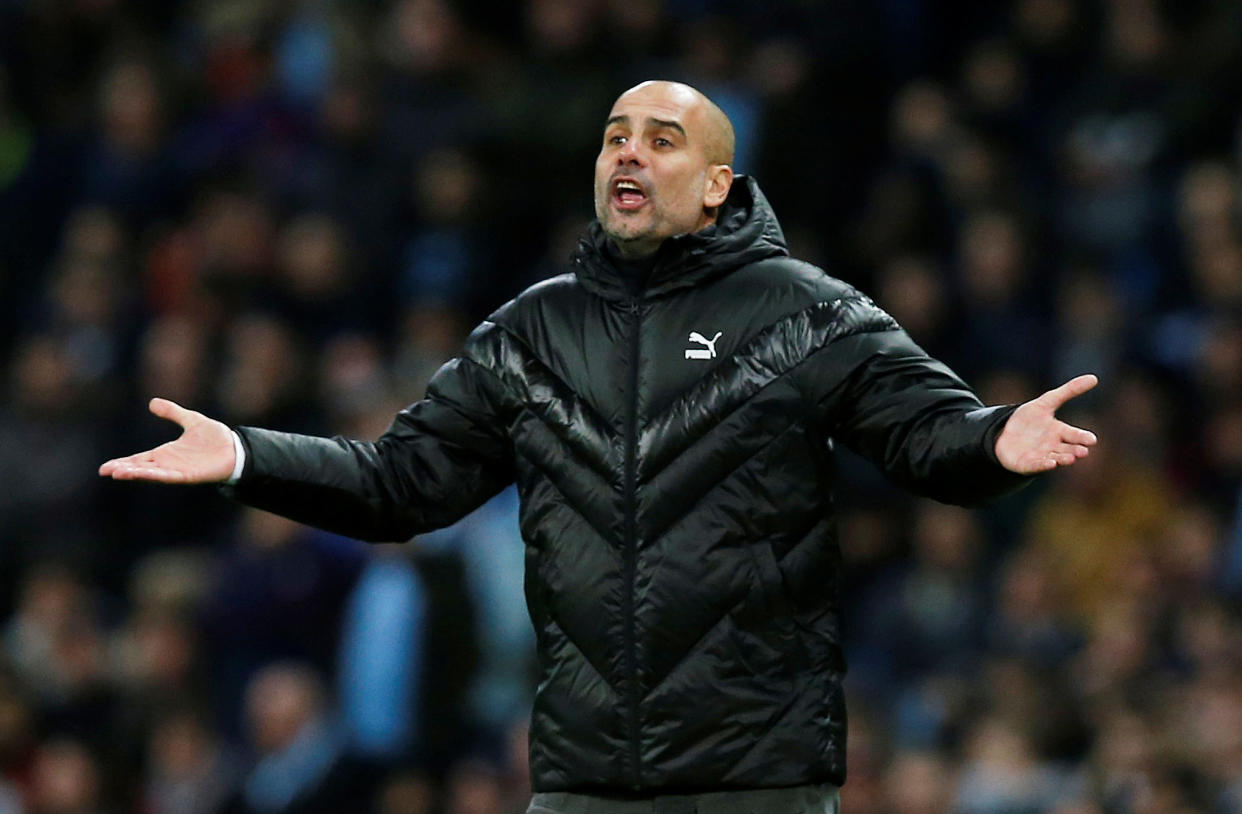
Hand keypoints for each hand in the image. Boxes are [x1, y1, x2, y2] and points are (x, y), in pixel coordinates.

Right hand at [99, 398, 235, 483]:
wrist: (236, 447)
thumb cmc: (215, 438)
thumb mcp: (191, 419)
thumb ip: (173, 412)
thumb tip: (153, 402)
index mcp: (166, 453)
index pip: (140, 459)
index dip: (124, 462)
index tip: (106, 468)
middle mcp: (169, 463)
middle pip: (142, 468)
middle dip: (124, 469)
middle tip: (105, 471)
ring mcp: (179, 470)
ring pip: (153, 473)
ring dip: (136, 474)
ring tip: (118, 473)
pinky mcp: (190, 475)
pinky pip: (170, 476)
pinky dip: (157, 475)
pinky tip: (145, 474)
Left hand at [994, 374, 1098, 473]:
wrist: (1004, 431)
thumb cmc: (1029, 418)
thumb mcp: (1047, 401)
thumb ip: (1069, 391)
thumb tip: (1094, 378)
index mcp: (1060, 432)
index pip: (1074, 435)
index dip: (1082, 437)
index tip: (1092, 440)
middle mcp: (1053, 446)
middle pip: (1067, 449)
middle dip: (1075, 451)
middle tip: (1083, 452)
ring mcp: (1041, 456)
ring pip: (1055, 458)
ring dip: (1062, 459)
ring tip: (1070, 458)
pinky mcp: (1026, 464)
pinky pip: (1036, 465)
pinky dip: (1043, 465)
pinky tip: (1051, 463)